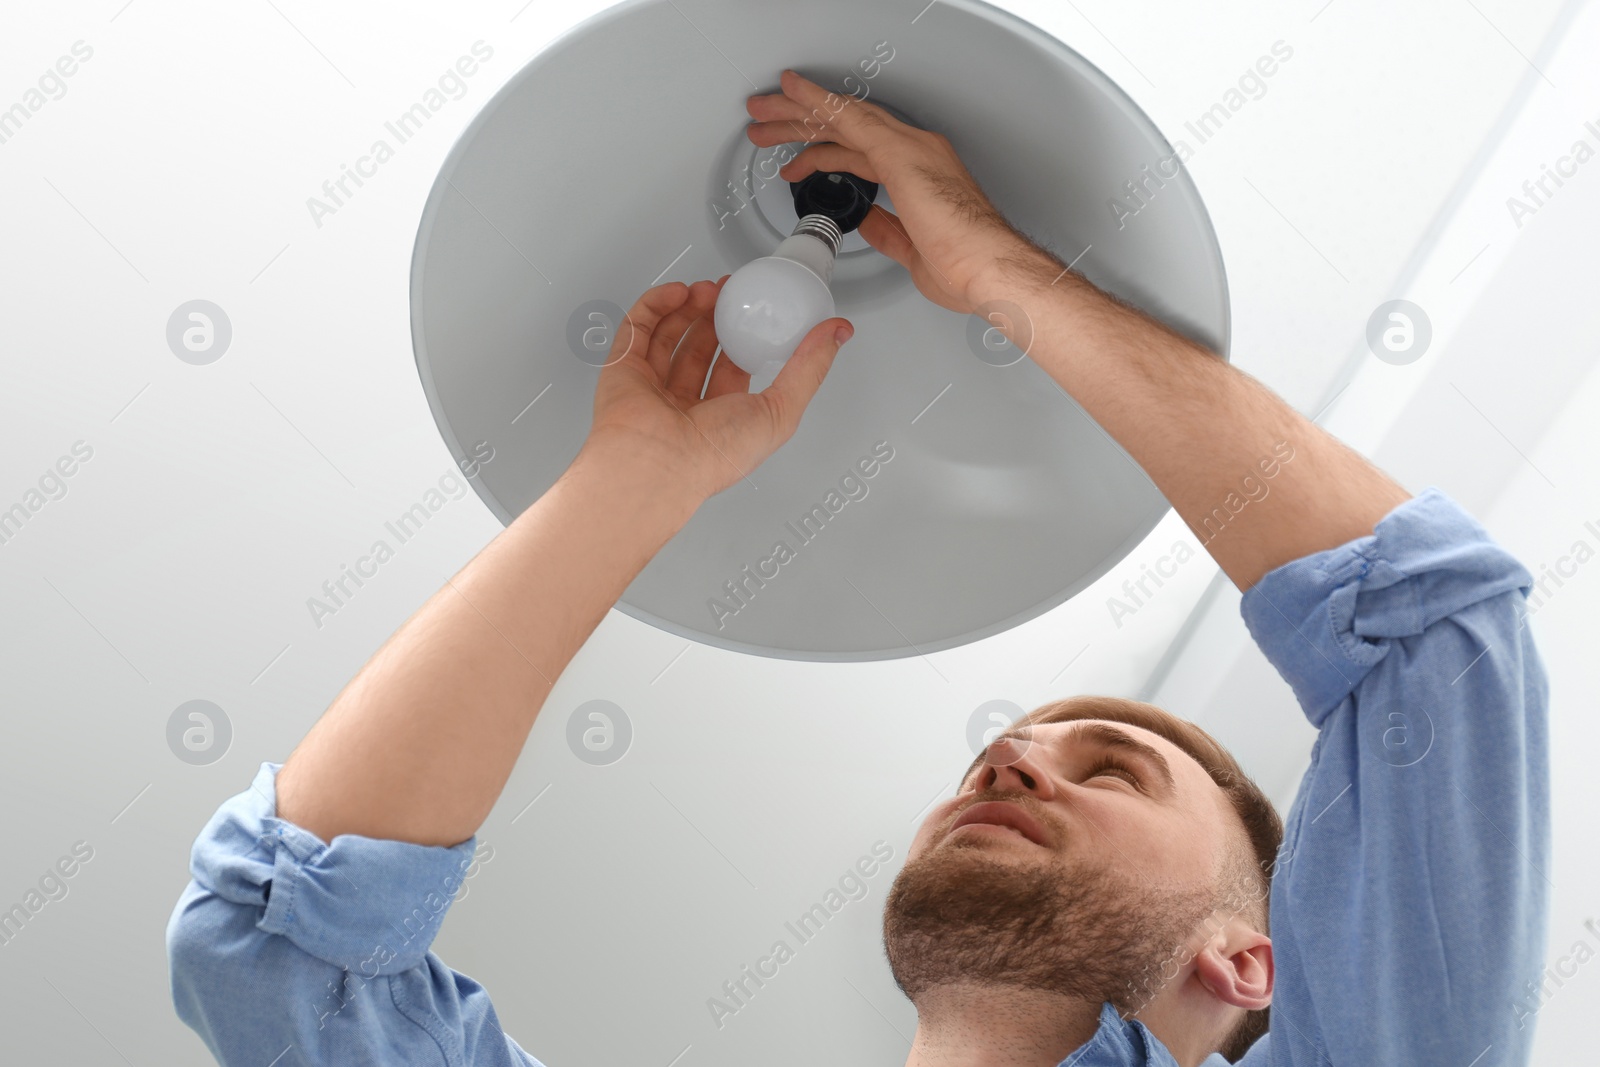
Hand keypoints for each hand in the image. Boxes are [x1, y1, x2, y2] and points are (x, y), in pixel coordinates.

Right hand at [582, 277, 852, 501]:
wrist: (658, 462)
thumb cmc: (714, 454)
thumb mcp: (781, 410)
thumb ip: (809, 368)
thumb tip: (838, 333)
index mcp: (721, 417)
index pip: (733, 367)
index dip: (745, 336)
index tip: (758, 310)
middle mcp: (685, 403)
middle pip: (700, 346)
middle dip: (716, 315)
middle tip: (730, 291)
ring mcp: (651, 385)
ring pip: (670, 335)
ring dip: (689, 308)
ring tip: (708, 288)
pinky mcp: (623, 369)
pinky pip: (638, 328)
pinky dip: (657, 305)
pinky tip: (678, 292)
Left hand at [746, 69, 1047, 314]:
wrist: (989, 267)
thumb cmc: (967, 267)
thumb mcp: (913, 249)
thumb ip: (888, 230)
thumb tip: (868, 221)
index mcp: (922, 172)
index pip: (862, 151)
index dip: (826, 150)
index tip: (800, 155)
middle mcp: (918, 150)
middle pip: (847, 128)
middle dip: (803, 124)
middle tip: (768, 124)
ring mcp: (910, 148)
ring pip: (843, 118)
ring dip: (799, 113)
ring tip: (763, 113)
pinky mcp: (900, 154)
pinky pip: (850, 118)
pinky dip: (819, 103)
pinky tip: (794, 95)